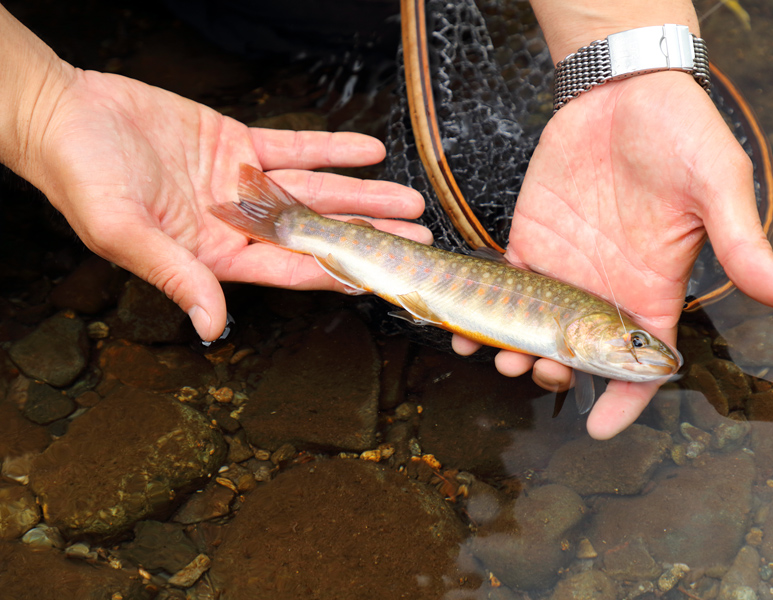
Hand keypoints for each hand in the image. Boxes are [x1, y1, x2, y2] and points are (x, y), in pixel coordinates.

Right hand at [23, 69, 429, 340]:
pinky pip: (294, 147)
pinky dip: (331, 149)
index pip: (291, 268)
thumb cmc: (82, 180)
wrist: (66, 117)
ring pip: (316, 190)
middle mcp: (237, 223)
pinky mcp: (238, 143)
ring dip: (362, 193)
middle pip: (317, 232)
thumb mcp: (126, 234)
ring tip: (408, 198)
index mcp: (215, 254)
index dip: (338, 272)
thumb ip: (177, 277)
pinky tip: (368, 152)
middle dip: (368, 234)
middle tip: (416, 238)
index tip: (380, 277)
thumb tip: (211, 326)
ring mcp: (242, 183)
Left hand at [453, 72, 772, 438]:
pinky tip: (464, 329)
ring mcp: (565, 269)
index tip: (601, 429)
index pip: (644, 360)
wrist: (623, 91)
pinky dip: (483, 315)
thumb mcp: (718, 185)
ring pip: (536, 331)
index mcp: (654, 288)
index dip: (627, 399)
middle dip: (559, 375)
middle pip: (581, 355)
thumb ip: (743, 243)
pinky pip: (502, 291)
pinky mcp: (529, 243)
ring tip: (498, 359)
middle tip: (540, 372)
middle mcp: (607, 289)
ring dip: (515, 353)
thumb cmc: (680, 133)